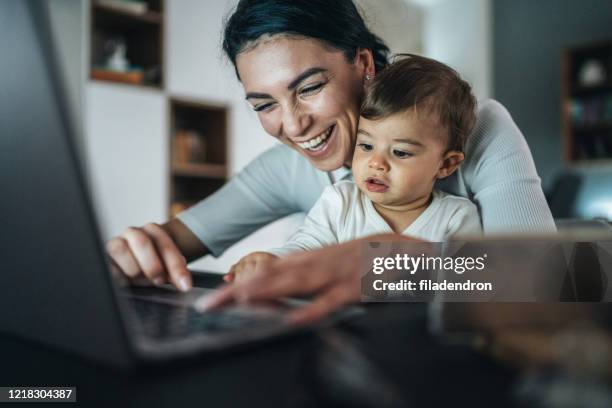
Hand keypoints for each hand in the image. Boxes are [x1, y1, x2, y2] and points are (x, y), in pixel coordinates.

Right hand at [105, 222, 191, 290]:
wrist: (132, 264)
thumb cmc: (152, 265)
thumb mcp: (166, 268)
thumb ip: (175, 272)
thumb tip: (183, 284)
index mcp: (152, 231)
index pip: (164, 243)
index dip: (175, 265)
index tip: (184, 284)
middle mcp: (132, 234)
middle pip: (142, 242)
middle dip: (153, 264)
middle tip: (159, 280)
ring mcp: (115, 244)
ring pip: (120, 249)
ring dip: (133, 268)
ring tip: (139, 281)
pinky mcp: (102, 257)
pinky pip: (105, 264)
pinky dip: (115, 274)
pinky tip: (123, 284)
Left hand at [196, 238, 367, 324]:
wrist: (392, 249)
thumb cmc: (353, 258)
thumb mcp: (321, 262)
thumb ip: (297, 273)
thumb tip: (270, 288)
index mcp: (304, 260)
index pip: (262, 272)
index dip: (235, 285)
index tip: (211, 299)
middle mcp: (312, 265)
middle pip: (269, 277)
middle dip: (237, 291)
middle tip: (210, 304)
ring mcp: (330, 276)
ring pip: (293, 284)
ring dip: (264, 292)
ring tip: (237, 301)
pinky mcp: (350, 289)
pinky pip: (328, 301)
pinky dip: (310, 310)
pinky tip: (293, 319)